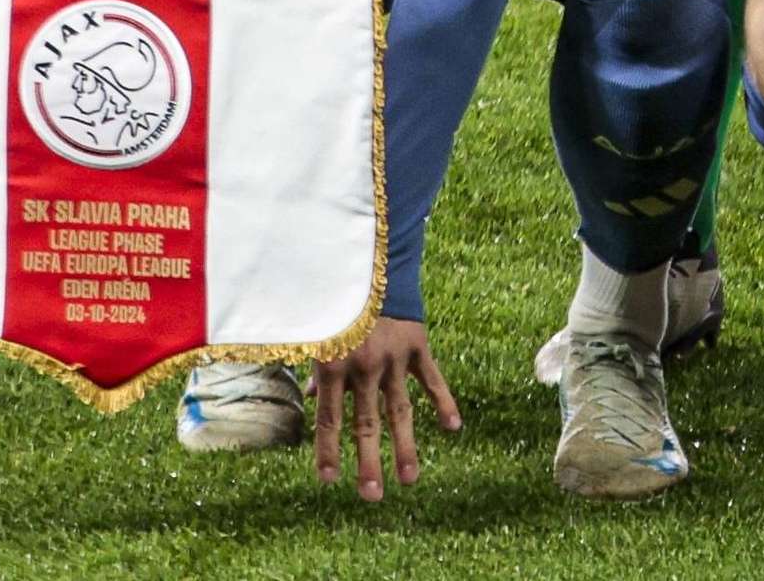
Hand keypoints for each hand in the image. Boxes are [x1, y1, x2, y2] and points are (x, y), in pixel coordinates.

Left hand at [307, 316, 453, 502]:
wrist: (372, 266)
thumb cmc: (337, 304)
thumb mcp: (317, 336)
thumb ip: (317, 370)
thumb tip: (311, 400)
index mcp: (333, 366)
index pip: (329, 420)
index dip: (327, 451)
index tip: (327, 481)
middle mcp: (364, 367)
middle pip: (366, 424)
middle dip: (369, 463)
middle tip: (372, 496)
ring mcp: (394, 359)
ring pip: (400, 411)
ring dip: (406, 447)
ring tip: (410, 479)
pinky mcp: (418, 346)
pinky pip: (432, 379)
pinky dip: (444, 402)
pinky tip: (453, 428)